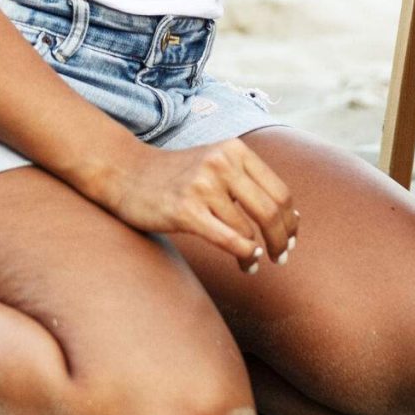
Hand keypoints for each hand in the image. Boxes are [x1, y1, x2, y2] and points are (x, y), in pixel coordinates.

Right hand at [93, 137, 297, 271]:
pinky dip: (244, 254)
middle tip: (282, 258)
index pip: (280, 192)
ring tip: (253, 264)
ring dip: (257, 253)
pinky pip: (228, 239)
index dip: (289, 221)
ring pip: (249, 229)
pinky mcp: (185, 210)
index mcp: (235, 150)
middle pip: (271, 211)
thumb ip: (248, 183)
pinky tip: (247, 262)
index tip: (290, 239)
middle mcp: (222, 163)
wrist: (124, 171)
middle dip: (282, 240)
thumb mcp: (215, 163)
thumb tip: (291, 218)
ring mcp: (203, 185)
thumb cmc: (175, 175)